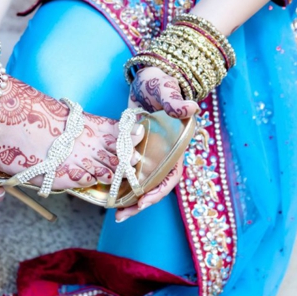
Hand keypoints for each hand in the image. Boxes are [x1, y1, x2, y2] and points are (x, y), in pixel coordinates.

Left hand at [116, 67, 195, 220]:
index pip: (171, 175)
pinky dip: (117, 185)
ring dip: (128, 200)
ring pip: (139, 184)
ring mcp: (147, 155)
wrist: (146, 79)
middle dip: (139, 203)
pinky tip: (105, 197)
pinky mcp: (132, 152)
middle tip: (122, 216)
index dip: (159, 189)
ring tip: (116, 216)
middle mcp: (162, 155)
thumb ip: (175, 101)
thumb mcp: (166, 91)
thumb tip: (191, 109)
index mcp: (175, 146)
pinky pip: (126, 173)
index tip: (145, 199)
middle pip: (154, 186)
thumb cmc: (160, 84)